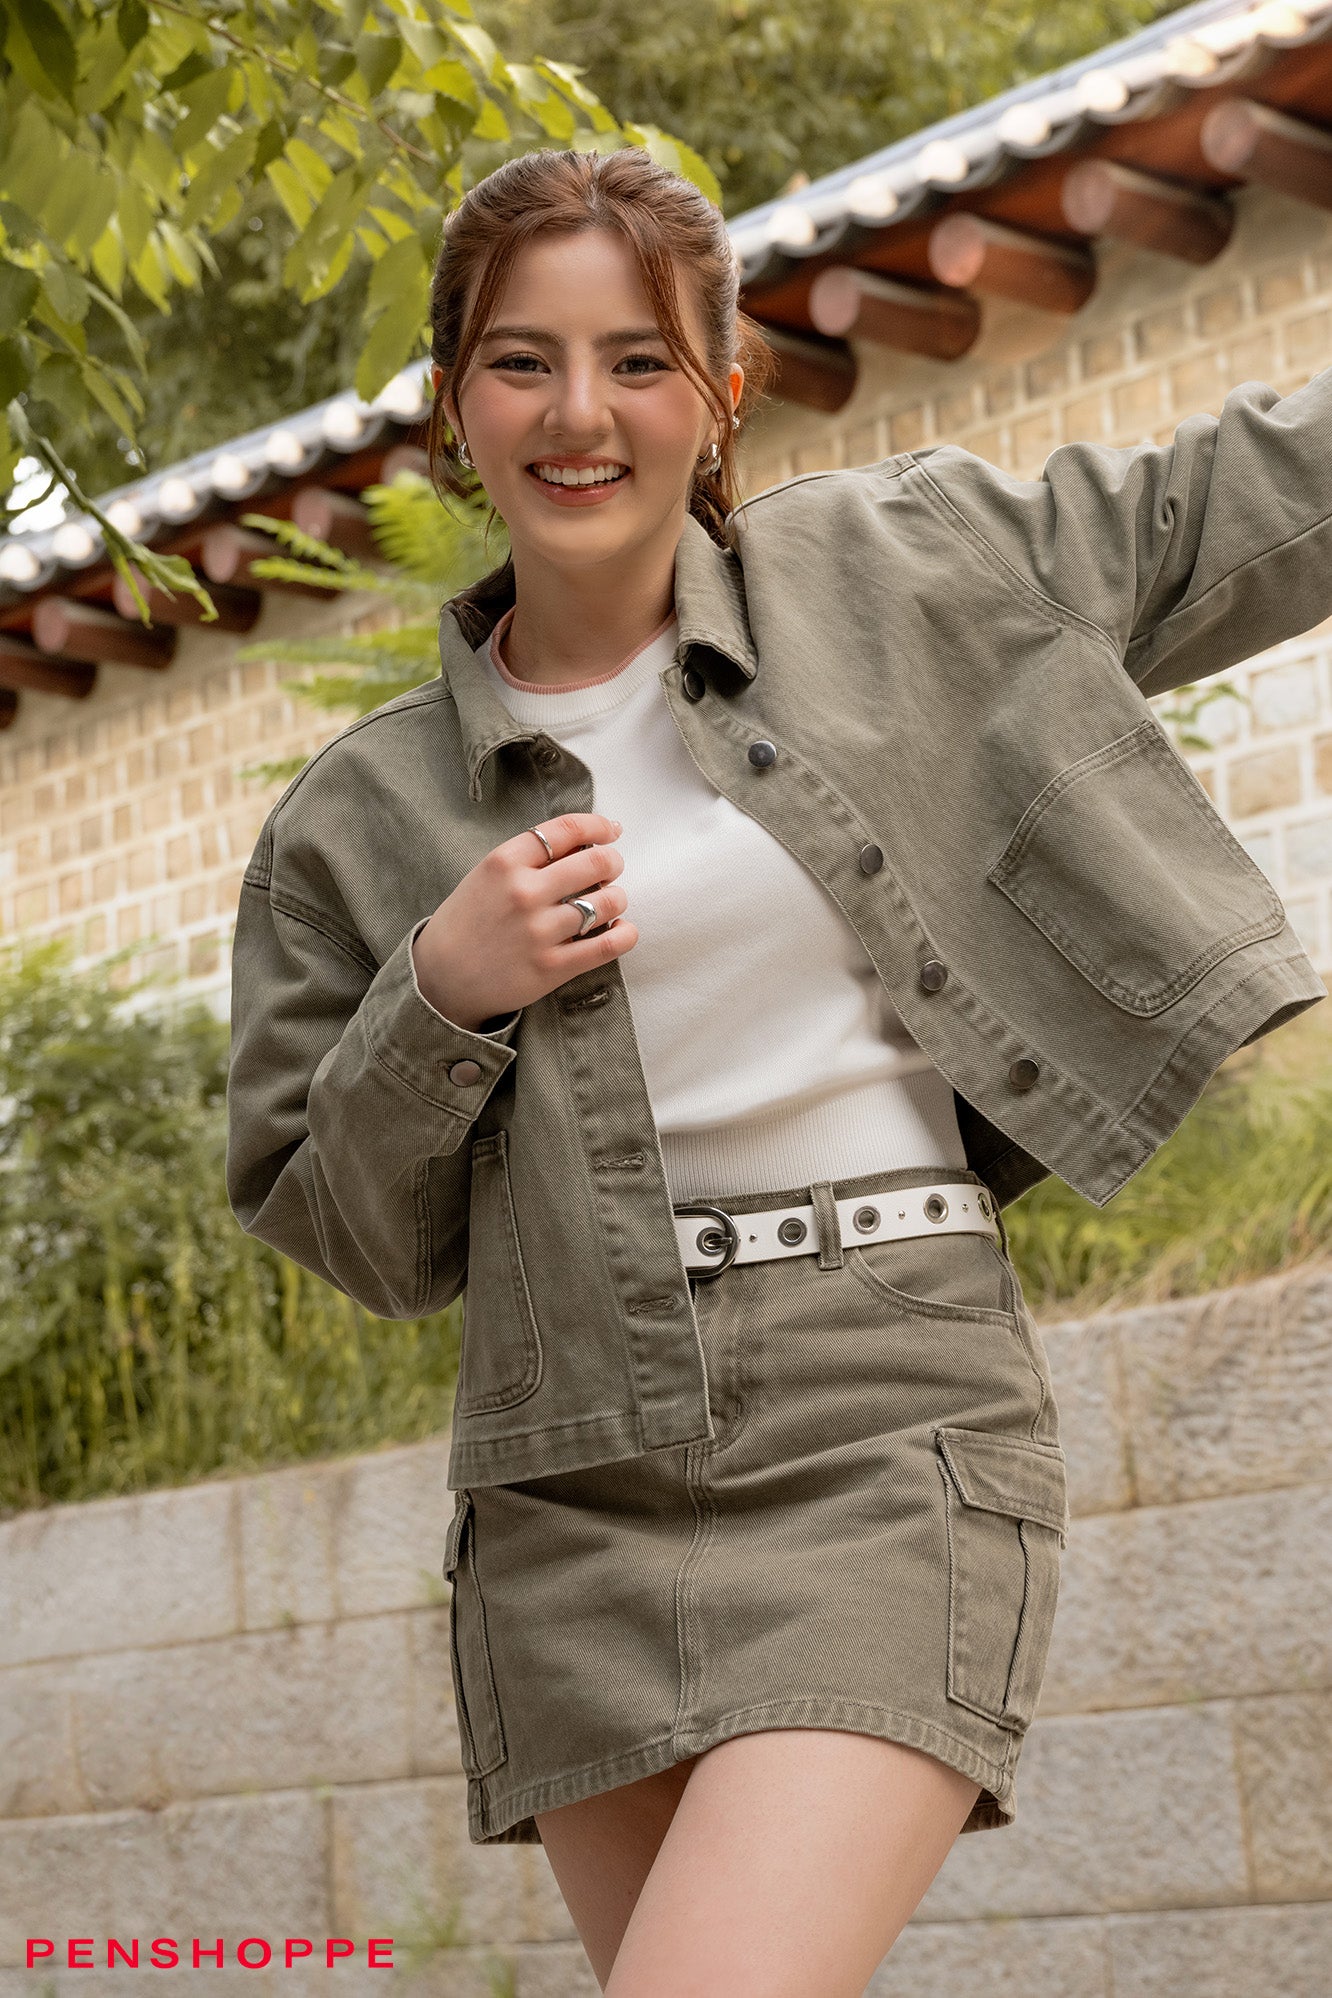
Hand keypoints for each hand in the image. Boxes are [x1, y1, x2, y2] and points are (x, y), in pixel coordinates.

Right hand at [411, 813, 636, 1030]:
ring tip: (609, 903)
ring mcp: (539, 931)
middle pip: (596, 862)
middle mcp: (523, 893)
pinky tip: (622, 930)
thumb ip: (529, 858)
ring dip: (617, 899)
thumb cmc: (468, 922)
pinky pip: (608, 945)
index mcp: (504, 862)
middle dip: (612, 862)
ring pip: (608, 902)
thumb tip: (586, 842)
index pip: (566, 830)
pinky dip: (625, 934)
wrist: (440, 978)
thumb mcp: (486, 876)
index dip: (598, 826)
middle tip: (610, 870)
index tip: (611, 831)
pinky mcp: (552, 967)